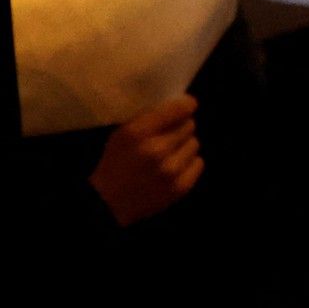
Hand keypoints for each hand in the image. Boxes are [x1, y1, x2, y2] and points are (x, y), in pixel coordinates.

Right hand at [90, 95, 203, 225]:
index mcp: (139, 132)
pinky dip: (189, 163)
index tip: (187, 105)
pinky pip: (198, 163)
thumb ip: (148, 118)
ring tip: (171, 152)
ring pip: (195, 143)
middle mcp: (157, 149)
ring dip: (185, 145)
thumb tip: (177, 104)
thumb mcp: (122, 133)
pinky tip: (176, 166)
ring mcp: (171, 170)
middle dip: (181, 126)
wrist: (110, 203)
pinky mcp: (180, 187)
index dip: (186, 105)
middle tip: (171, 134)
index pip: (179, 109)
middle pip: (189, 125)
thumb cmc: (115, 163)